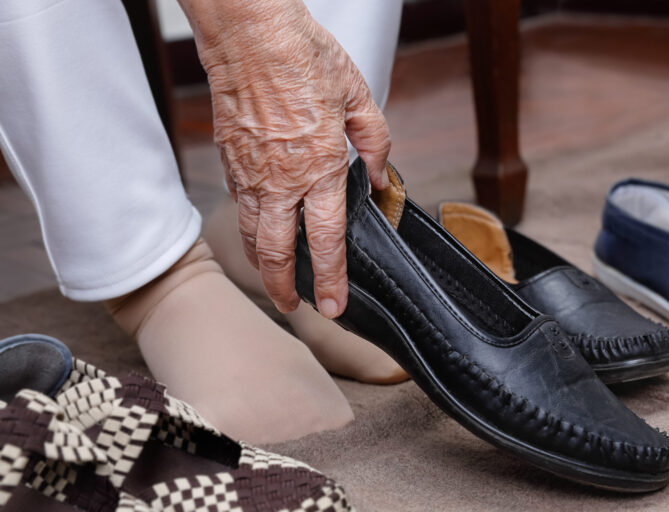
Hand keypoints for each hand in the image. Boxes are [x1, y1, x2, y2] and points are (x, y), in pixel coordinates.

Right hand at [178, 0, 390, 317]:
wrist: (249, 33)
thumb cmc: (303, 58)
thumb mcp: (359, 97)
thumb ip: (375, 143)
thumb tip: (380, 176)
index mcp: (319, 167)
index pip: (325, 240)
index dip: (330, 279)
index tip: (333, 306)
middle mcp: (281, 180)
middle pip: (276, 252)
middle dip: (284, 288)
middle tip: (295, 305)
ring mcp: (249, 173)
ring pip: (251, 235)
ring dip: (262, 265)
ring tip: (274, 281)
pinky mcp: (228, 160)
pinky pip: (239, 205)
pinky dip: (249, 227)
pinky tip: (259, 231)